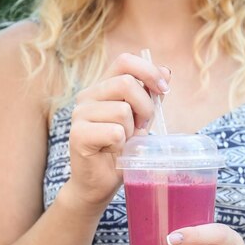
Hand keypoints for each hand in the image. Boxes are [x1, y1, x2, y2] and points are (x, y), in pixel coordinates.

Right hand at [66, 53, 170, 208]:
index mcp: (101, 88)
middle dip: (145, 107)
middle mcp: (87, 96)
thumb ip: (150, 96)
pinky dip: (122, 145)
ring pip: (122, 110)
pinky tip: (113, 151)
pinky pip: (115, 132)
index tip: (164, 90)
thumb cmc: (120, 150)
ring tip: (124, 142)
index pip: (124, 61)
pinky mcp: (78, 135)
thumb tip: (166, 71)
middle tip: (142, 128)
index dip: (148, 71)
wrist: (99, 183)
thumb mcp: (140, 120)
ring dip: (132, 131)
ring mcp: (80, 115)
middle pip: (126, 84)